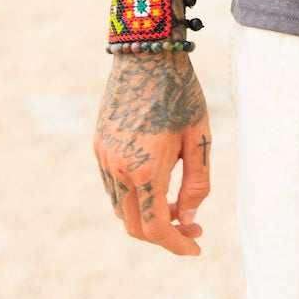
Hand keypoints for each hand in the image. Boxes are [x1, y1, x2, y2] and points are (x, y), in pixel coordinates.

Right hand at [94, 53, 210, 257]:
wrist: (146, 51)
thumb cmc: (180, 91)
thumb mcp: (199, 136)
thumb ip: (197, 183)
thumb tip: (189, 218)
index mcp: (145, 169)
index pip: (157, 227)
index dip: (176, 244)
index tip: (196, 247)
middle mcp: (117, 169)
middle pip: (135, 226)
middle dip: (165, 233)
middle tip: (193, 225)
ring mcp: (103, 158)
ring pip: (121, 208)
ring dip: (147, 216)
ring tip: (177, 203)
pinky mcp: (98, 145)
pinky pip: (112, 186)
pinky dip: (133, 197)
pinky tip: (156, 183)